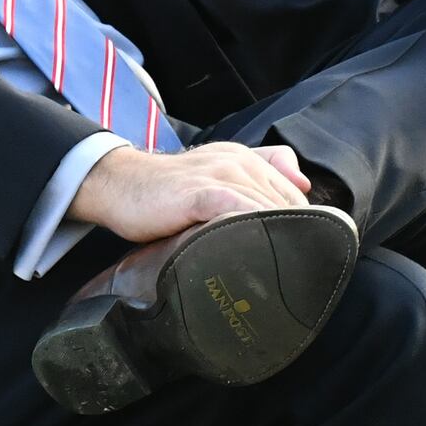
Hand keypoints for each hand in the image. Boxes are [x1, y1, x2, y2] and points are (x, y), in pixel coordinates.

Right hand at [68, 140, 313, 244]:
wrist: (119, 185)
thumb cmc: (167, 191)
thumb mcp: (215, 176)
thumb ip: (259, 173)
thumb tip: (305, 186)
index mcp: (246, 159)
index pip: (291, 192)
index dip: (302, 221)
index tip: (306, 250)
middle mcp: (239, 162)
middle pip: (286, 200)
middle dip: (297, 232)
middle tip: (304, 266)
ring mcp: (221, 175)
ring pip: (267, 205)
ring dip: (282, 234)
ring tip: (291, 266)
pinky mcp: (202, 192)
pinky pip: (240, 209)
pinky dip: (256, 227)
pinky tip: (263, 249)